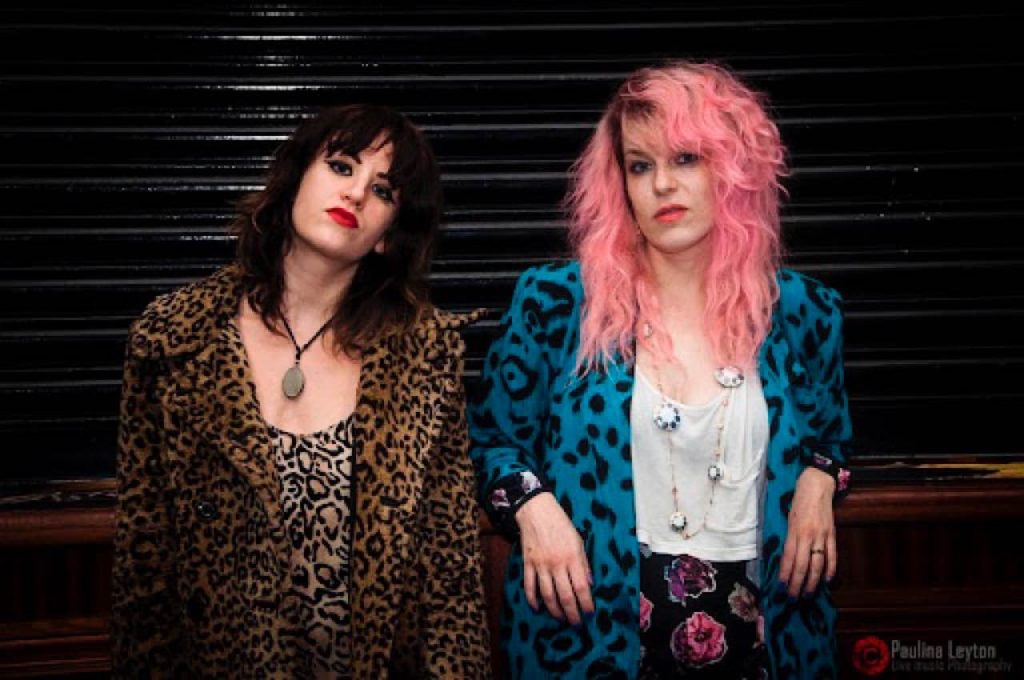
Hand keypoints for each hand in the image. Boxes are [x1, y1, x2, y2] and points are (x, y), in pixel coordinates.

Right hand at [515, 491, 594, 624]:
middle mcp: (557, 563)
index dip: (586, 602)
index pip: (581, 586)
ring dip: (554, 610)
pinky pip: (529, 586)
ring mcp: (541, 565)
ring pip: (547, 594)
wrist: (537, 511)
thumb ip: (584, 563)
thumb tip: (589, 583)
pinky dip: (532, 599)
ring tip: (560, 618)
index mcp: (572, 557)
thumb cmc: (561, 524)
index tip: (589, 612)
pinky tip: (537, 608)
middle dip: (572, 612)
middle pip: (565, 595)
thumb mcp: (578, 541)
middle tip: (575, 623)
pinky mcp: (528, 563)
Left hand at [779, 467, 836, 597]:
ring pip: (817, 564)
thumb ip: (789, 538)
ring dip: (812, 582)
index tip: (781, 586)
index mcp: (794, 531)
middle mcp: (808, 535)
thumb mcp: (789, 518)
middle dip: (797, 583)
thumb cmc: (798, 500)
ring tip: (808, 594)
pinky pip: (832, 555)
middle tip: (793, 597)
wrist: (817, 485)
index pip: (789, 558)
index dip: (785, 574)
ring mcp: (822, 536)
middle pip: (802, 565)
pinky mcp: (832, 534)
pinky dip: (830, 569)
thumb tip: (786, 558)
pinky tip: (827, 580)